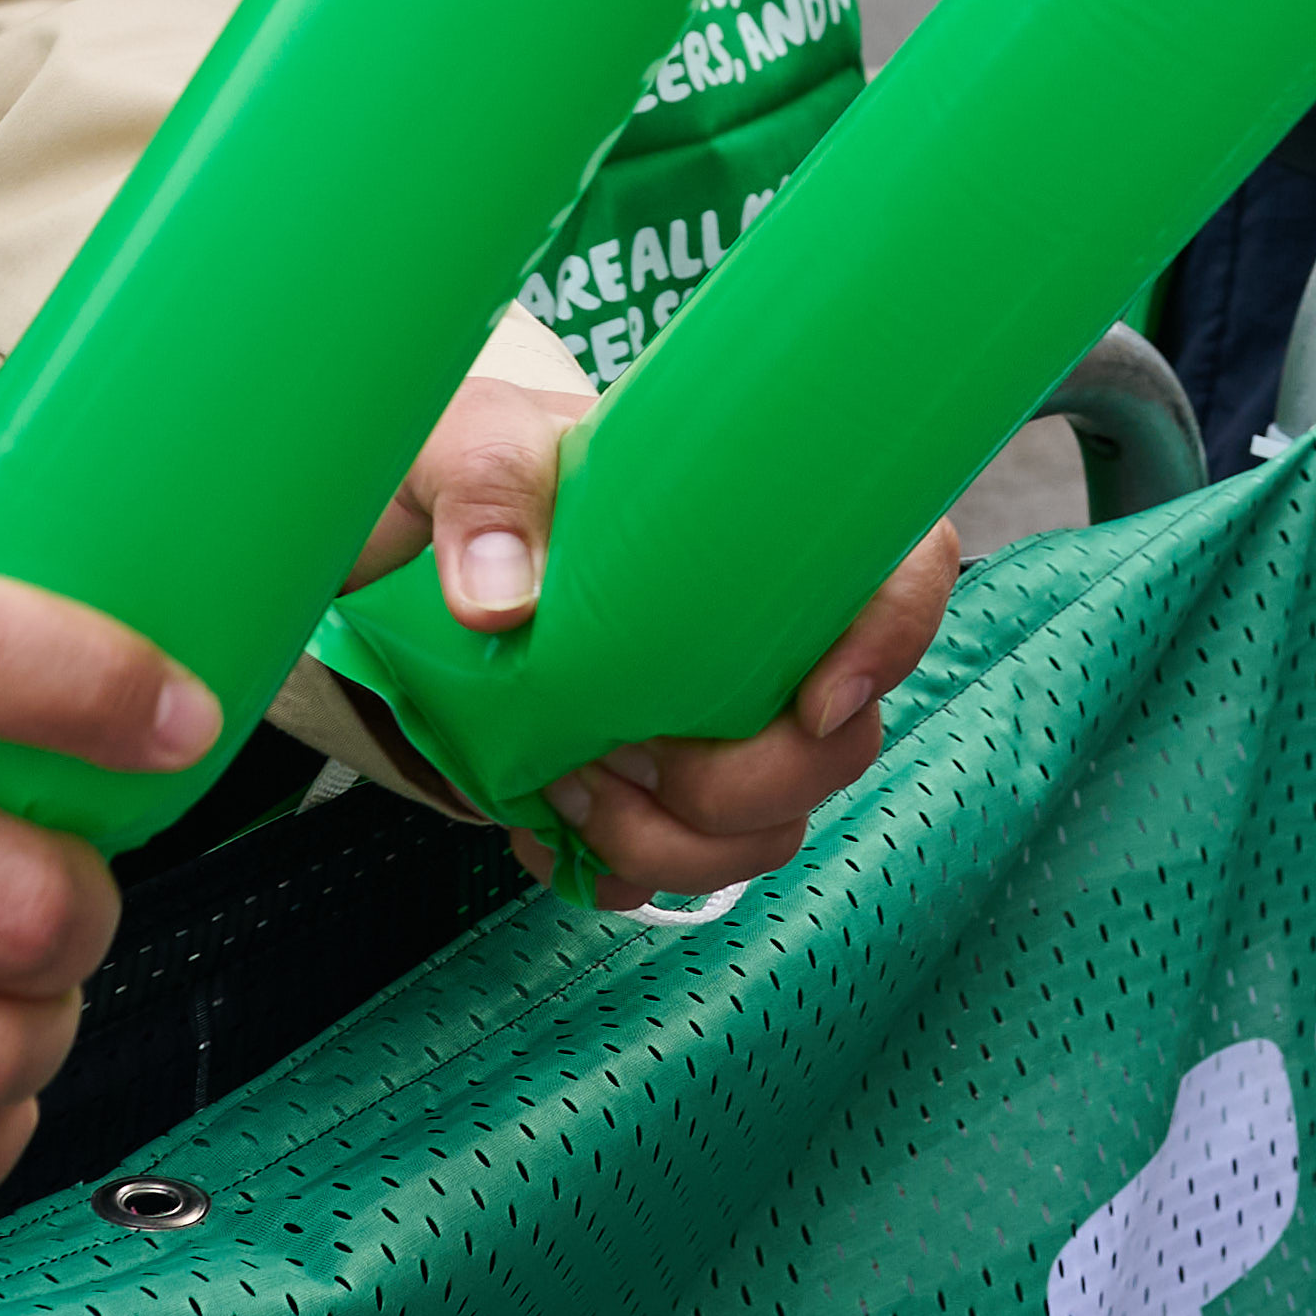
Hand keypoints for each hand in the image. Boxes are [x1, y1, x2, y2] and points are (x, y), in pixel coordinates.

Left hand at [335, 364, 954, 895]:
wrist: (412, 553)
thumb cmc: (475, 479)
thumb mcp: (466, 444)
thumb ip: (487, 490)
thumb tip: (501, 603)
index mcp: (761, 526)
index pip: (903, 568)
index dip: (894, 642)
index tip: (812, 703)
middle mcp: (767, 633)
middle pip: (842, 743)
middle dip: (742, 786)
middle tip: (628, 748)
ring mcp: (725, 722)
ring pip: (771, 828)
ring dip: (669, 841)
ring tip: (566, 786)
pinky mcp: (665, 791)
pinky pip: (684, 871)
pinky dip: (616, 870)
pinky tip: (546, 826)